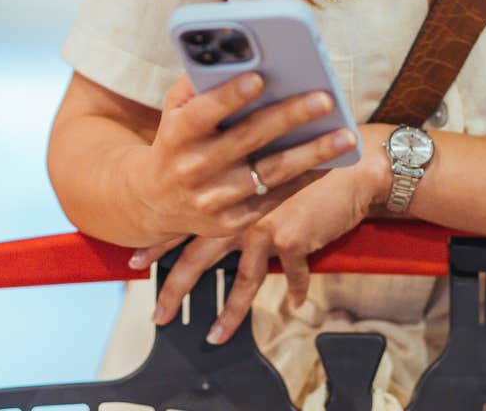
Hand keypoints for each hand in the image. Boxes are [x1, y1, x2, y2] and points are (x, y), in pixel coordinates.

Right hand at [124, 74, 359, 244]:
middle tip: (324, 99)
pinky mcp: (230, 223)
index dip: (228, 97)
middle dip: (288, 118)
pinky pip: (275, 198)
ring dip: (311, 154)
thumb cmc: (177, 139)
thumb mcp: (174, 110)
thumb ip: (199, 84)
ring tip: (346, 135)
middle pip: (246, 141)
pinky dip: (305, 179)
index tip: (259, 77)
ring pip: (269, 173)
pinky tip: (332, 161)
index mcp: (176, 135)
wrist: (153, 200)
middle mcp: (192, 169)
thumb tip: (237, 56)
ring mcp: (212, 200)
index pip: (202, 114)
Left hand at [130, 141, 388, 344]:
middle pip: (198, 259)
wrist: (350, 160)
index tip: (135, 263)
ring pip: (241, 282)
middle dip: (175, 290)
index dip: (158, 244)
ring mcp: (264, 227)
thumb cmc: (307, 149)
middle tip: (159, 315)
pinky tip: (295, 304)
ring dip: (229, 314)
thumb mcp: (265, 157)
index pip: (181, 222)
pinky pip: (292, 275)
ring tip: (215, 336)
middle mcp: (237, 212)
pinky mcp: (293, 239)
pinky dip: (296, 290)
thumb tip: (222, 193)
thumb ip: (238, 177)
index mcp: (225, 193)